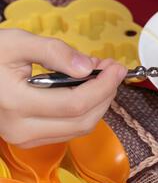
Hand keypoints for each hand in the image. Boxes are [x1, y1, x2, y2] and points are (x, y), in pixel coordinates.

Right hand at [0, 29, 127, 147]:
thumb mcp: (16, 42)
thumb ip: (54, 52)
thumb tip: (87, 67)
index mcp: (15, 104)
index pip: (75, 104)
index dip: (103, 86)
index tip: (117, 67)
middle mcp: (21, 129)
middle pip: (83, 120)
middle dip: (106, 94)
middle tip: (113, 70)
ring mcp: (25, 138)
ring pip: (80, 128)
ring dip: (99, 103)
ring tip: (102, 76)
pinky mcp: (30, 139)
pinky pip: (70, 129)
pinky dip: (86, 110)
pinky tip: (87, 89)